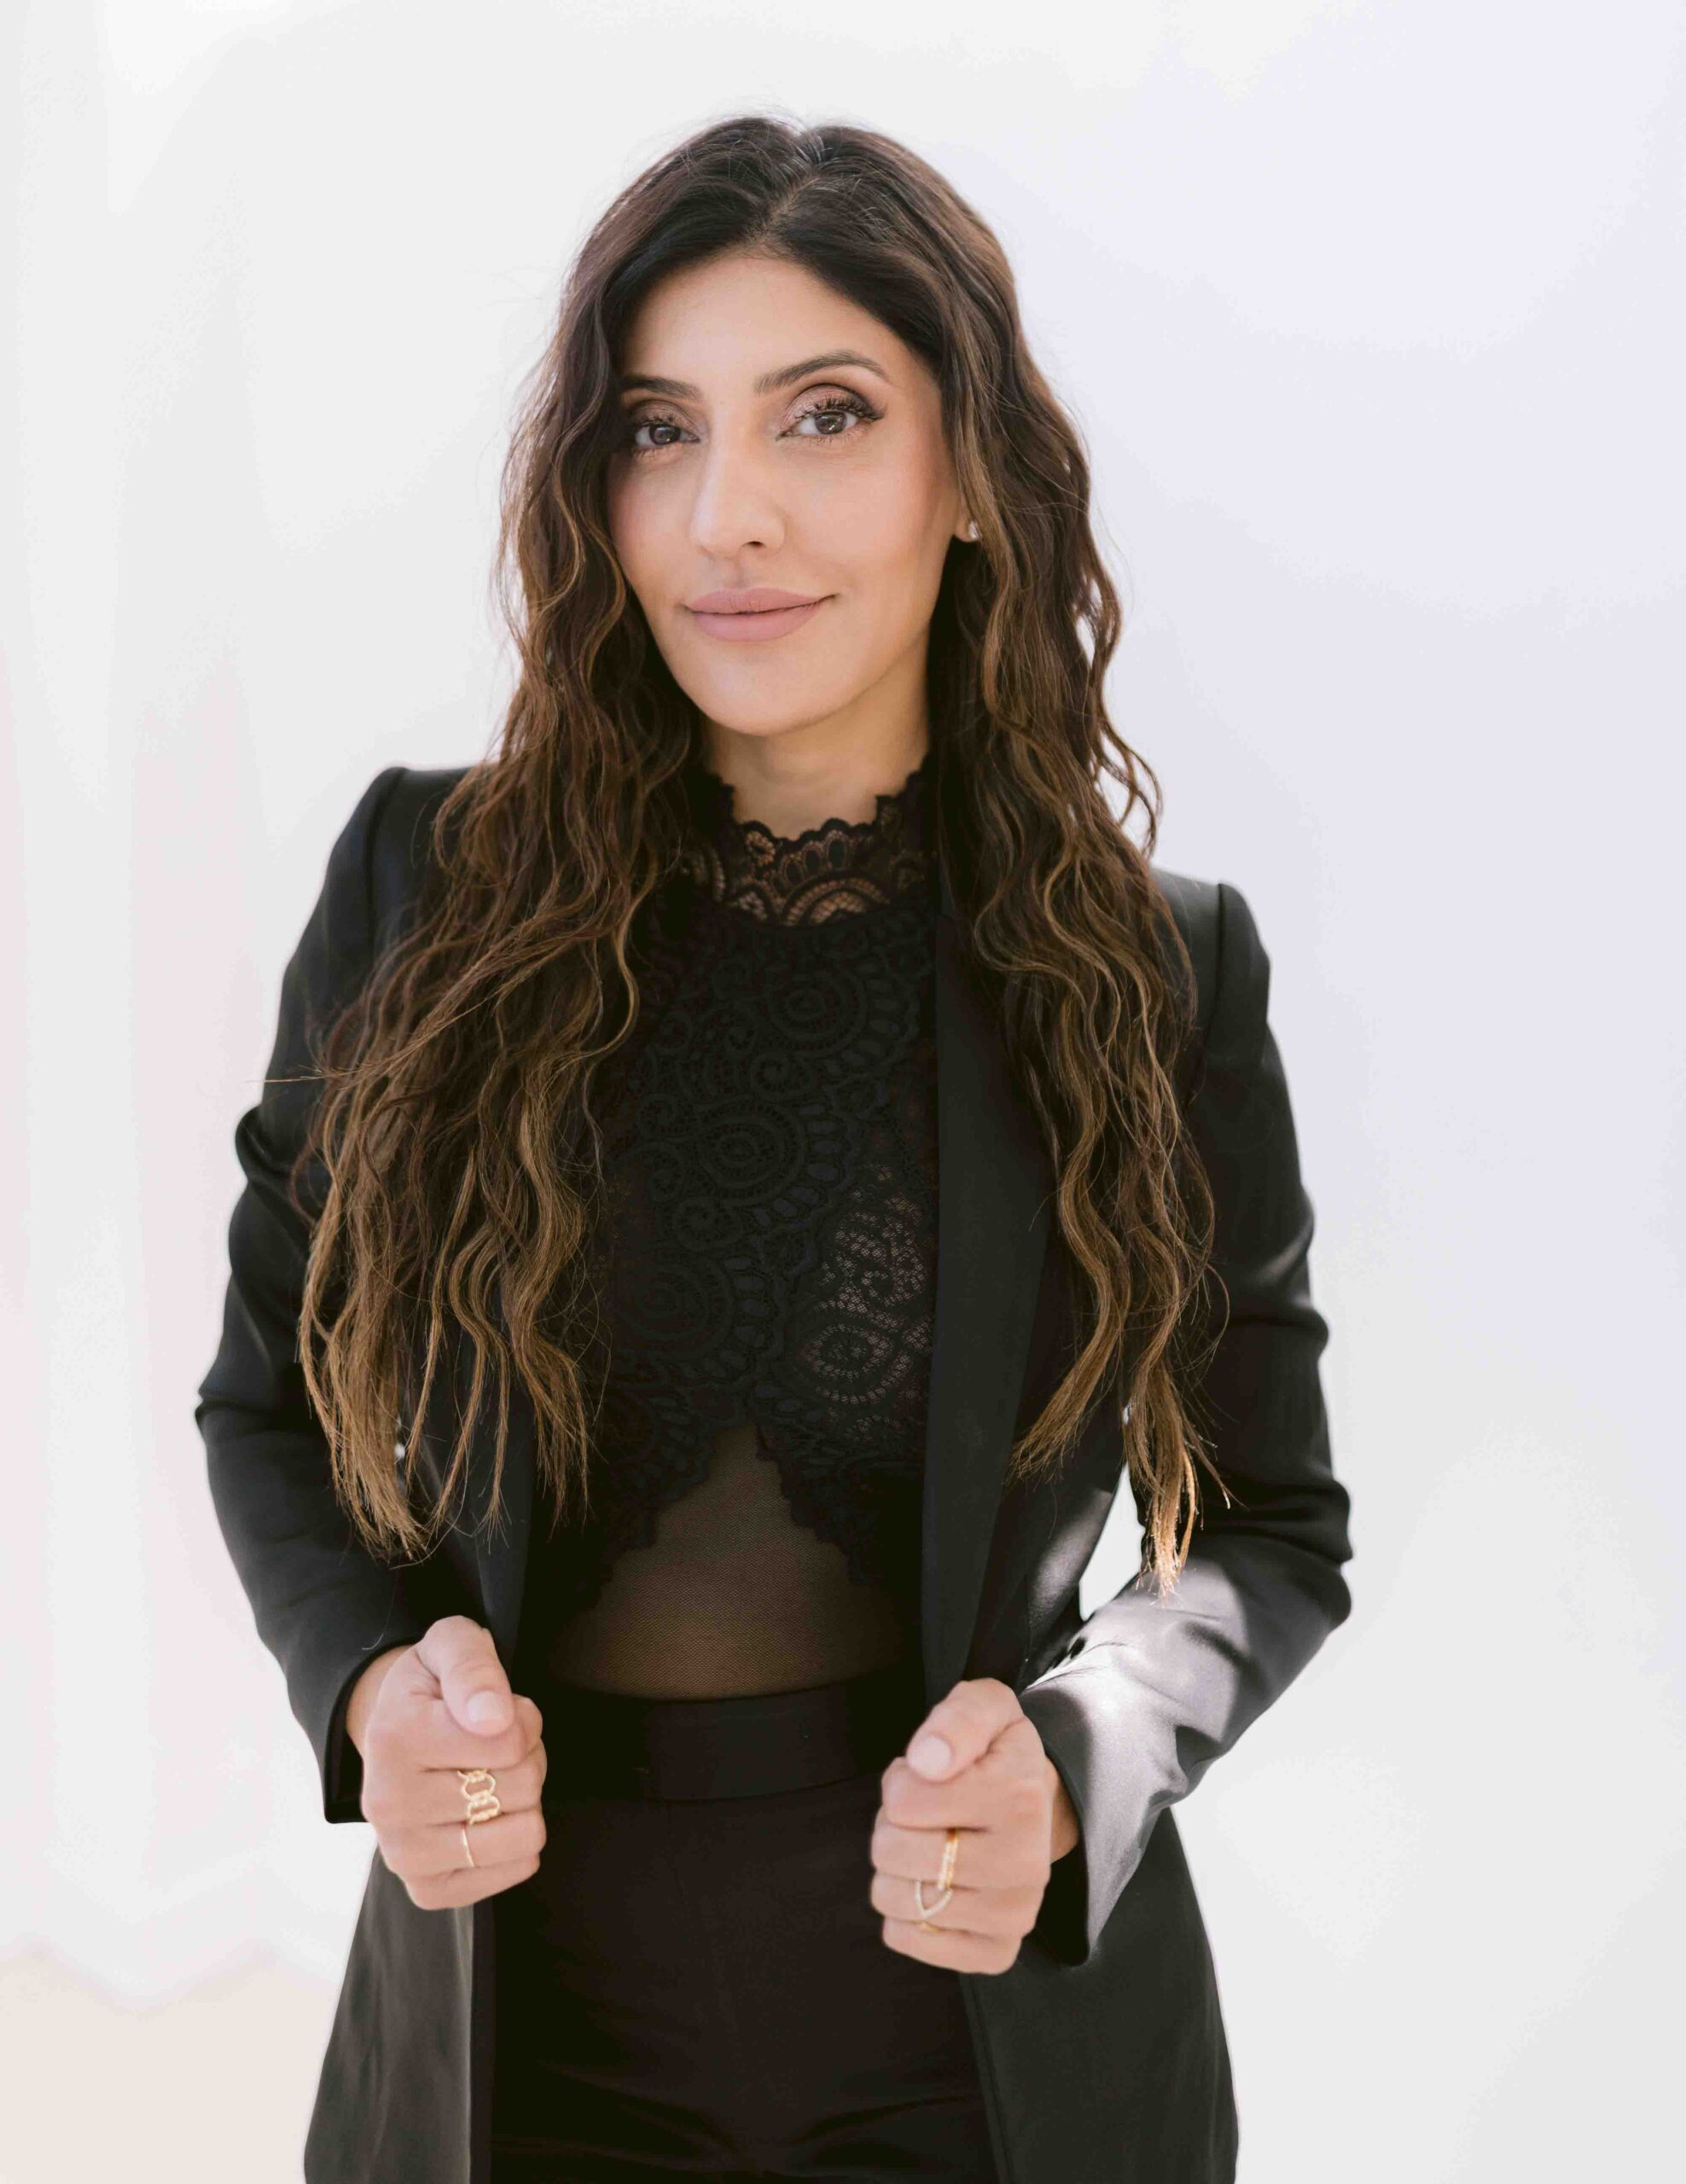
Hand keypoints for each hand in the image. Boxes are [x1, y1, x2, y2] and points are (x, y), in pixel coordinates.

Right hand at [346, 1615, 547, 1909]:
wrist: (396, 1734)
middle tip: (492, 1747)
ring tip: (492, 1779)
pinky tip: (486, 1817)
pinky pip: (516, 1870)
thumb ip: (474, 1668)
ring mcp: (403, 1854)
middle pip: (523, 1786)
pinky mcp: (426, 1889)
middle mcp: (388, 1803)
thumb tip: (493, 1718)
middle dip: (525, 1759)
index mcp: (394, 1737)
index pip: (511, 1740)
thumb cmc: (434, 1687)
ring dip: (525, 1802)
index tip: (499, 1712)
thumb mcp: (452, 1645)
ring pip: (525, 1833)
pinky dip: (518, 1841)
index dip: (523, 1720)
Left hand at [871, 1675, 1080, 1973]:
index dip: (901, 1780)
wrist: (1039, 1808)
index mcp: (1019, 1796)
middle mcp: (1024, 1863)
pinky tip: (934, 1887)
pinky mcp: (997, 1951)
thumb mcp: (984, 1707)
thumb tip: (925, 1760)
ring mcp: (1014, 1914)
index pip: (902, 1799)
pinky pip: (908, 1939)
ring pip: (895, 1900)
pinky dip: (905, 1914)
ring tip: (930, 1846)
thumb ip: (955, 1719)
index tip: (928, 1775)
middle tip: (927, 1814)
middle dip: (892, 1825)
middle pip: (891, 1852)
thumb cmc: (996, 1755)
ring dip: (895, 1870)